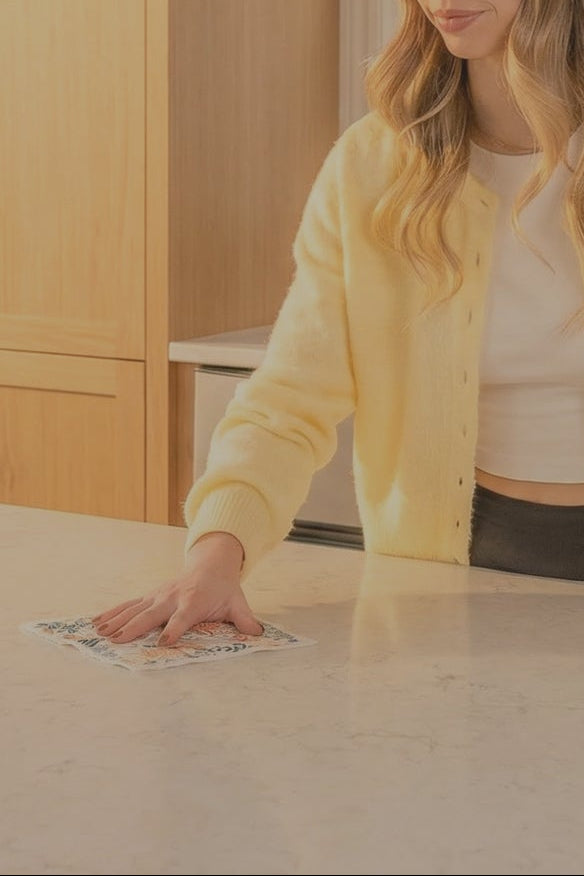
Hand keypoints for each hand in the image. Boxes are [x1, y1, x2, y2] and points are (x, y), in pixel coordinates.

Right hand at [92, 532, 262, 645]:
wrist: (210, 564)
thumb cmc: (223, 588)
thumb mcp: (237, 602)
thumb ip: (245, 619)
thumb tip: (259, 634)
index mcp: (193, 602)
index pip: (182, 618)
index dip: (174, 630)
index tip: (163, 643)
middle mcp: (172, 597)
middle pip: (152, 614)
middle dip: (135, 627)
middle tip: (117, 641)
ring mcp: (158, 595)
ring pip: (134, 608)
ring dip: (117, 621)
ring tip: (100, 634)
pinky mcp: (150, 595)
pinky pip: (129, 604)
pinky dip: (112, 613)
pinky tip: (96, 622)